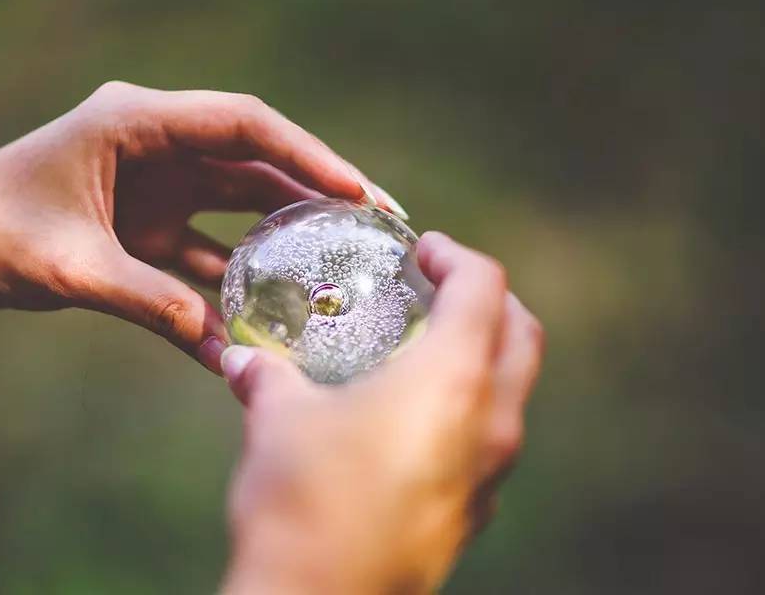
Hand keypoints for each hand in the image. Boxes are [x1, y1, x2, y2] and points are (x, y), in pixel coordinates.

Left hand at [0, 81, 405, 370]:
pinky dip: (239, 277)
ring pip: (242, 200)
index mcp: (135, 122)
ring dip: (290, 230)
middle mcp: (157, 144)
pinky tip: (274, 313)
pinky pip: (210, 247)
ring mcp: (158, 184)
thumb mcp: (66, 266)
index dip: (306, 154)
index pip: (243, 125)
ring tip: (347, 259)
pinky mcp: (152, 223)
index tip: (357, 191)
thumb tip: (220, 345)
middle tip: (379, 220)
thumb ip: (145, 299)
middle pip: (256, 159)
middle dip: (318, 188)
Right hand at [221, 232, 543, 593]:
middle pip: (522, 335)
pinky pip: (490, 442)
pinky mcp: (473, 513)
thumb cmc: (302, 499)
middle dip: (489, 300)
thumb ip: (266, 377)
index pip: (484, 287)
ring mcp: (490, 475)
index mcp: (454, 379)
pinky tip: (411, 420)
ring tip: (424, 351)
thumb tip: (242, 359)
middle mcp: (490, 422)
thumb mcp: (277, 420)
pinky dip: (468, 410)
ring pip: (513, 392)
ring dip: (483, 356)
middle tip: (439, 288)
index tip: (423, 252)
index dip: (456, 256)